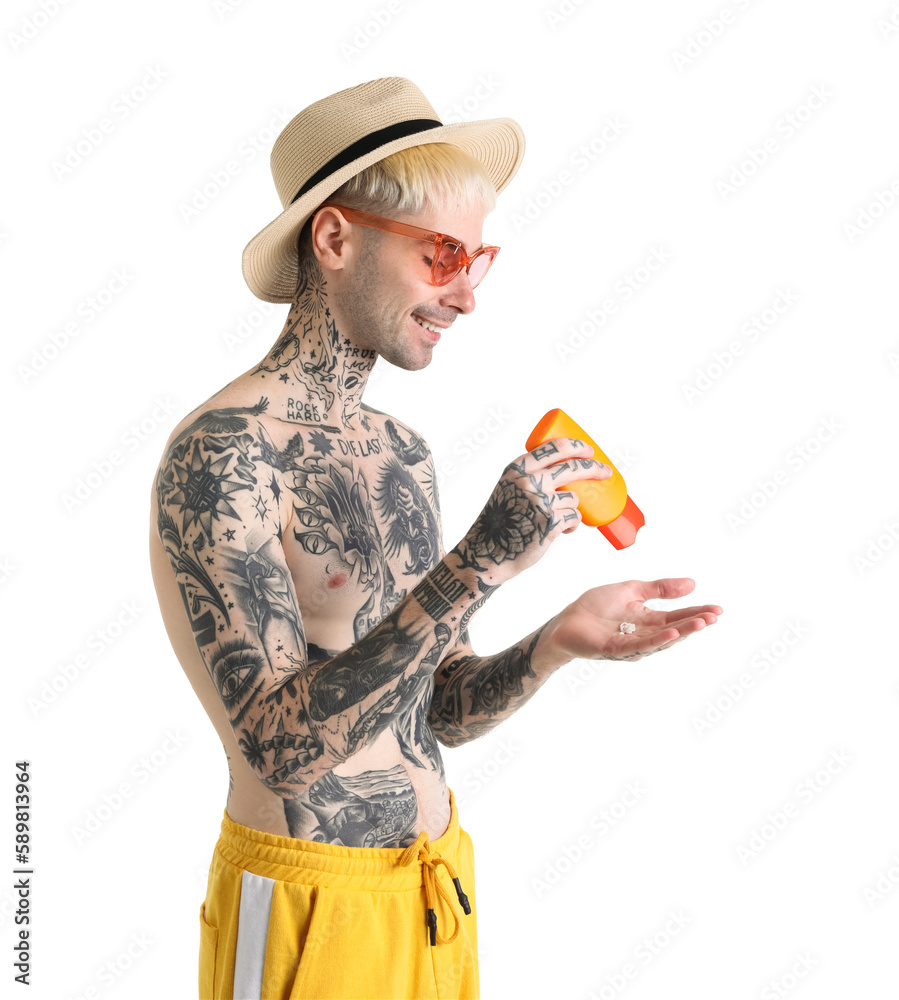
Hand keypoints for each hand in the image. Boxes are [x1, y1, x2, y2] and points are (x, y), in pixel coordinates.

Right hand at [454, 438, 610, 584]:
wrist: (487, 552)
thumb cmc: (501, 522)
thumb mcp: (507, 489)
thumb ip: (528, 478)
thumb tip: (565, 474)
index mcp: (517, 469)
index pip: (553, 448)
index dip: (576, 446)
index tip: (589, 450)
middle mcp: (528, 481)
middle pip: (572, 468)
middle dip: (595, 468)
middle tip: (606, 472)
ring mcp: (540, 501)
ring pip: (573, 499)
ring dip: (571, 510)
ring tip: (556, 521)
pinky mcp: (550, 522)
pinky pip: (574, 518)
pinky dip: (571, 526)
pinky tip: (560, 531)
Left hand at [551, 578, 722, 661]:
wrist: (566, 620)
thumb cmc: (596, 606)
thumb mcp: (632, 590)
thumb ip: (660, 589)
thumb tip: (692, 583)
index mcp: (648, 620)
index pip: (677, 616)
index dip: (697, 612)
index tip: (718, 609)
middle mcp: (644, 635)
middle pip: (675, 630)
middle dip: (695, 623)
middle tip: (714, 616)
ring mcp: (631, 644)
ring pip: (661, 640)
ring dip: (682, 632)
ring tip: (700, 623)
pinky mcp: (616, 649)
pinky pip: (639, 646)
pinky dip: (657, 641)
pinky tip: (672, 635)